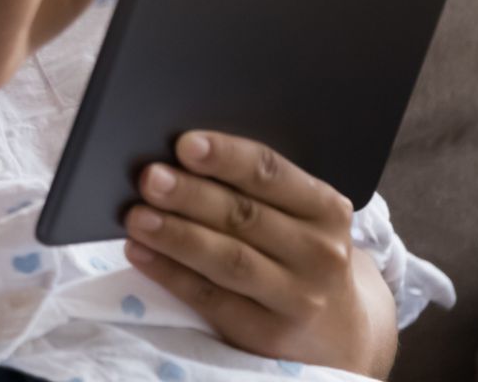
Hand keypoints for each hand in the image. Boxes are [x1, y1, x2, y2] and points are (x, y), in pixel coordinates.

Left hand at [122, 130, 394, 377]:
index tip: (185, 144)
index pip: (272, 174)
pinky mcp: (268, 334)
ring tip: (137, 216)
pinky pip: (212, 299)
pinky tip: (141, 253)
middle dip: (191, 195)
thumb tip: (182, 155)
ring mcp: (297, 298)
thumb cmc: (302, 252)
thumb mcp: (302, 215)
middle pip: (245, 216)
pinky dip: (171, 274)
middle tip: (150, 177)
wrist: (340, 330)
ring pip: (228, 260)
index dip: (227, 156)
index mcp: (326, 208)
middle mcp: (319, 253)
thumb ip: (258, 188)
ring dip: (177, 235)